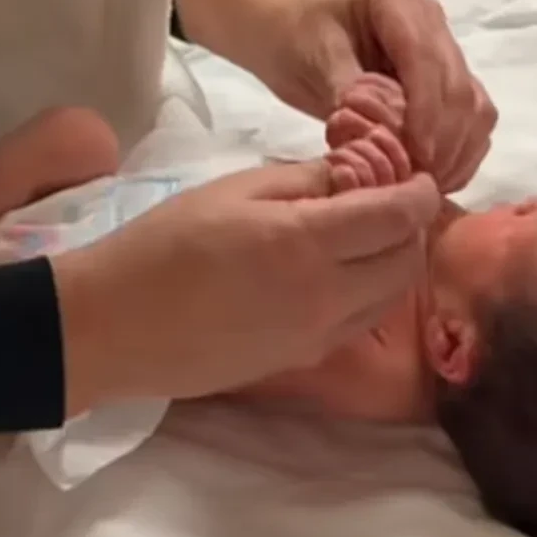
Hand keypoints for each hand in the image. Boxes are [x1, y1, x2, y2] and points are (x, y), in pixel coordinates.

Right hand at [50, 161, 439, 417]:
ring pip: (388, 298)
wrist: (116, 324)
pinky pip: (356, 322)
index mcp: (306, 245)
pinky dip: (365, 292)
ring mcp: (316, 338)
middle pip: (406, 263)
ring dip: (392, 262)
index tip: (419, 175)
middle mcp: (325, 299)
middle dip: (412, 227)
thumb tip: (355, 174)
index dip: (419, 193)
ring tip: (364, 232)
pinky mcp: (302, 362)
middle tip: (391, 199)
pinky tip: (333, 269)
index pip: (397, 218)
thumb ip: (304, 180)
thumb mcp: (235, 189)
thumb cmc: (166, 243)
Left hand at [275, 0, 494, 191]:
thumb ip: (347, 93)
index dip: (427, 109)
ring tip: (425, 183)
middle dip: (444, 138)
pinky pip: (470, 118)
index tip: (417, 155)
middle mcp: (429, 17)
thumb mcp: (312, 60)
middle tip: (419, 181)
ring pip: (474, 103)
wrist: (288, 33)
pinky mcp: (443, 79)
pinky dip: (459, 151)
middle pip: (458, 83)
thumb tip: (383, 139)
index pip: (425, 55)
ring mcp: (441, 48)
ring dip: (457, 148)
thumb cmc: (293, 38)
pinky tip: (434, 177)